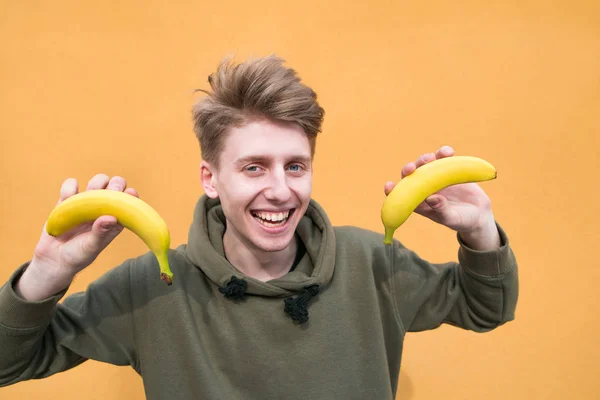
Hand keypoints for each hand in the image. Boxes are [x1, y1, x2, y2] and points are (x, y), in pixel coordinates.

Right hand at [15, 174, 138, 300]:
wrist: (53, 260)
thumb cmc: (78, 256)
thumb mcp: (91, 247)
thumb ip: (100, 233)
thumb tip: (111, 217)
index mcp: (115, 219)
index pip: (129, 201)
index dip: (130, 195)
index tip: (128, 194)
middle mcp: (103, 208)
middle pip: (116, 185)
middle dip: (114, 184)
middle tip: (106, 193)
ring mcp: (86, 203)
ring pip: (98, 180)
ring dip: (95, 183)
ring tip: (87, 197)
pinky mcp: (68, 200)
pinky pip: (71, 185)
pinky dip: (69, 187)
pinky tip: (67, 198)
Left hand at [383, 146, 494, 234]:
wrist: (479, 214)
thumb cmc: (461, 220)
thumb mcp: (452, 218)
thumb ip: (441, 210)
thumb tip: (431, 198)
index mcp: (419, 202)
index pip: (401, 195)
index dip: (392, 190)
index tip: (389, 185)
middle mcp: (424, 188)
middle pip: (411, 176)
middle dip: (410, 169)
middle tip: (413, 167)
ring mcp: (435, 178)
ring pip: (425, 164)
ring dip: (426, 159)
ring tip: (434, 157)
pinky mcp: (448, 170)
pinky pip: (443, 158)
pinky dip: (444, 153)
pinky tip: (448, 152)